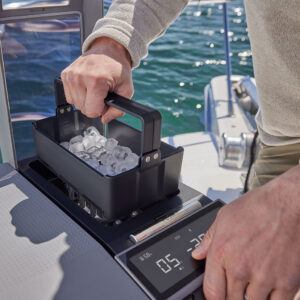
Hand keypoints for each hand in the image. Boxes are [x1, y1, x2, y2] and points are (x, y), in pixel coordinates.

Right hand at [61, 37, 132, 122]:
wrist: (108, 49)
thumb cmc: (117, 69)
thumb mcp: (126, 90)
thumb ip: (118, 110)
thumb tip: (105, 119)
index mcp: (96, 81)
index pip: (92, 112)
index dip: (101, 110)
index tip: (105, 100)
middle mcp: (80, 77)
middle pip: (84, 109)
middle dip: (94, 105)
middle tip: (102, 93)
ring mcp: (71, 75)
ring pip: (76, 105)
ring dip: (86, 100)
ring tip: (95, 88)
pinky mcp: (65, 75)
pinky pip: (70, 97)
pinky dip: (79, 95)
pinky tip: (87, 86)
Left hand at [192, 165, 299, 299]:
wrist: (288, 204)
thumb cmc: (258, 207)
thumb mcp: (224, 217)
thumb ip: (209, 239)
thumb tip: (198, 253)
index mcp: (222, 252)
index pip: (212, 291)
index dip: (213, 296)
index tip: (217, 293)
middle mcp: (240, 268)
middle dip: (232, 293)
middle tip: (238, 281)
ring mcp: (264, 277)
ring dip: (251, 295)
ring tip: (254, 278)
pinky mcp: (287, 283)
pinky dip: (271, 298)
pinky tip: (269, 285)